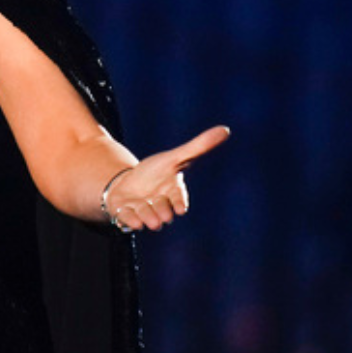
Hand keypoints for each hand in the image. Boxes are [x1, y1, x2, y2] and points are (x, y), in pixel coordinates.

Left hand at [103, 126, 228, 231]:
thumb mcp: (174, 158)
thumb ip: (198, 147)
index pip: (180, 201)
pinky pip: (128, 222)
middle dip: (160, 209)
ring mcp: (144, 214)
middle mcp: (161, 208)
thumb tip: (226, 130)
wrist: (127, 185)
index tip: (180, 208)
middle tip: (156, 203)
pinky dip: (128, 218)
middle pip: (163, 213)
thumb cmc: (155, 172)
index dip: (179, 203)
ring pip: (146, 219)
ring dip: (144, 213)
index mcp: (174, 194)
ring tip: (139, 204)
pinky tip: (125, 210)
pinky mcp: (127, 217)